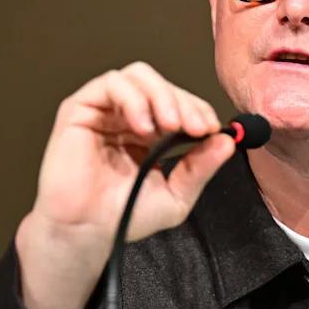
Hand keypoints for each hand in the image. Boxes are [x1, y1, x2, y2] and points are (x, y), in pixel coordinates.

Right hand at [16, 62, 234, 308]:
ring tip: (172, 125)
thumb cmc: (123, 216)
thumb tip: (228, 142)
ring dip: (163, 95)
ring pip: (139, 76)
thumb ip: (201, 167)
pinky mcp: (80, 109)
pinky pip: (111, 83)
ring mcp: (104, 110)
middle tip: (197, 127)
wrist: (88, 232)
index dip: (198, 109)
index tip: (212, 129)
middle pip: (162, 86)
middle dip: (185, 103)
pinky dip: (134, 98)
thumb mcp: (177, 194)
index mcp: (148, 133)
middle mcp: (126, 116)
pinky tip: (143, 127)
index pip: (179, 104)